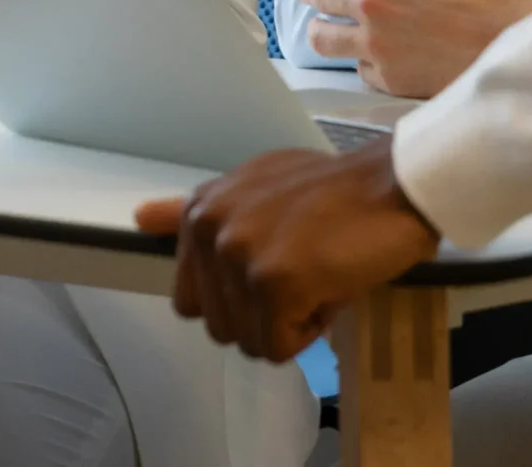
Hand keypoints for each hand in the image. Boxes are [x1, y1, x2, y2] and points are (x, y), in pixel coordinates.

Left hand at [134, 143, 441, 361]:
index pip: (189, 299)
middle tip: (302, 275)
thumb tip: (138, 219)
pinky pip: (279, 346)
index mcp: (200, 212)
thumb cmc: (332, 190)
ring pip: (249, 341)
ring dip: (289, 325)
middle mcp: (210, 232)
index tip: (273, 274)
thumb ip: (193, 212)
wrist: (392, 185)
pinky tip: (330, 289)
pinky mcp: (273, 283)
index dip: (237, 301)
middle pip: (218, 326)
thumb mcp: (250, 186)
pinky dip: (311, 331)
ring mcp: (239, 257)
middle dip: (262, 317)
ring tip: (317, 276)